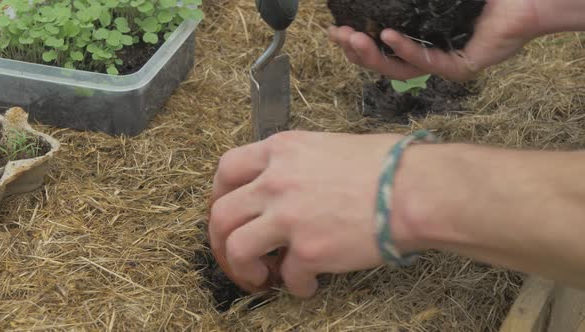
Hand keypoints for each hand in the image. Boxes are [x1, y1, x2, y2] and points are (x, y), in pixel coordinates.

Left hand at [208, 131, 419, 297]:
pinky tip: (309, 285)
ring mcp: (289, 217)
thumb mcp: (330, 146)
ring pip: (236, 248)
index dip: (220, 195)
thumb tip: (287, 186)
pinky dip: (294, 286)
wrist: (417, 189)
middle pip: (220, 214)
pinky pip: (286, 277)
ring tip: (260, 277)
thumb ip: (298, 163)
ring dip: (242, 269)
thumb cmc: (388, 163)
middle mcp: (276, 181)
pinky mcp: (309, 250)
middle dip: (219, 241)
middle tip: (233, 256)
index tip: (228, 213)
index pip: (227, 169)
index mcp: (282, 150)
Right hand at [327, 0, 538, 80]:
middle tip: (337, 35)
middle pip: (382, 63)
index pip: (379, 49)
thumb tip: (376, 0)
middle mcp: (426, 57)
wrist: (523, 0)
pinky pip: (427, 62)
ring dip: (373, 56)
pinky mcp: (459, 69)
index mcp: (416, 42)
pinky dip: (406, 50)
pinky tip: (388, 36)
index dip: (355, 43)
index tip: (334, 30)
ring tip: (354, 39)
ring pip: (398, 69)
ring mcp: (441, 66)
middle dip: (356, 51)